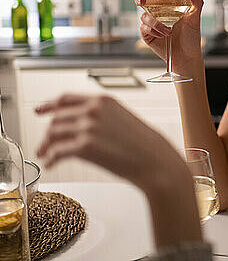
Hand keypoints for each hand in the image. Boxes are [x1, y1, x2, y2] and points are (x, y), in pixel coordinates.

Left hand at [36, 94, 187, 192]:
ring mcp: (88, 127)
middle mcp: (93, 110)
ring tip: (46, 156)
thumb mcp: (121, 118)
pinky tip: (52, 163)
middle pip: (56, 118)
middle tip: (44, 145)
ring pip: (53, 134)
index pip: (66, 98)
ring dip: (46, 146)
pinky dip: (51, 158)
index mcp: (103, 100)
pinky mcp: (85, 146)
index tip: (39, 110)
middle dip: (48, 133)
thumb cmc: (142, 144)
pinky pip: (57, 151)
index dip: (49, 104)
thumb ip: (99, 115)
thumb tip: (76, 123)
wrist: (154, 160)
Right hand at [128, 0, 204, 73]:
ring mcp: (151, 23)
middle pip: (141, 0)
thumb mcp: (195, 17)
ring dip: (155, 23)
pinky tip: (163, 35)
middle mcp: (157, 12)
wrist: (187, 55)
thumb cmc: (192, 37)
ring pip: (144, 16)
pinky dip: (153, 30)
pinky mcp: (147, 34)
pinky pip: (144, 27)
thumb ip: (196, 2)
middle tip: (143, 1)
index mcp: (167, 5)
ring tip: (168, 31)